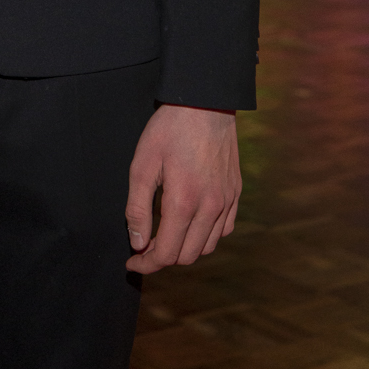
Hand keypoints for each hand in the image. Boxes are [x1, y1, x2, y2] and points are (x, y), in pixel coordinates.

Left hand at [125, 104, 240, 271]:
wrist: (205, 103)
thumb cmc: (168, 130)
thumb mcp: (142, 164)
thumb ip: (138, 208)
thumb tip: (138, 243)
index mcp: (184, 202)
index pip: (167, 253)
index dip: (146, 264)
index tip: (132, 262)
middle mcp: (210, 207)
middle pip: (187, 256)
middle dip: (163, 259)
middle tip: (144, 247)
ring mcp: (227, 201)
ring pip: (207, 247)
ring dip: (184, 249)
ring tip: (165, 236)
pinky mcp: (236, 193)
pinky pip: (223, 230)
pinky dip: (205, 236)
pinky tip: (190, 223)